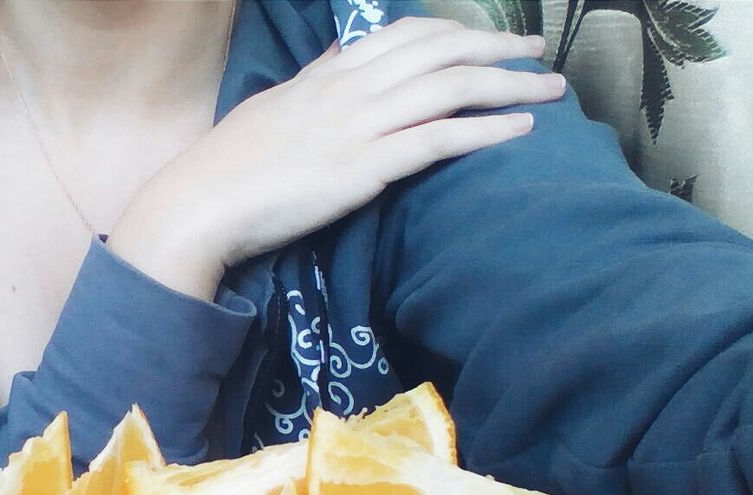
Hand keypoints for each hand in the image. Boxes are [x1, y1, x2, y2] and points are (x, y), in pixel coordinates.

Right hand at [108, 17, 564, 299]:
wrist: (201, 204)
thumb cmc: (227, 168)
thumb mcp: (272, 112)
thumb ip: (311, 89)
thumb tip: (333, 68)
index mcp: (326, 75)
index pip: (404, 35)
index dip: (455, 31)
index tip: (488, 38)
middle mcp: (349, 89)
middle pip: (439, 51)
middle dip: (496, 48)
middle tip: (538, 53)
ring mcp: (359, 125)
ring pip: (450, 87)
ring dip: (508, 85)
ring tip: (550, 89)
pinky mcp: (365, 167)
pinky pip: (439, 138)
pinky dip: (486, 130)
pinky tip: (519, 129)